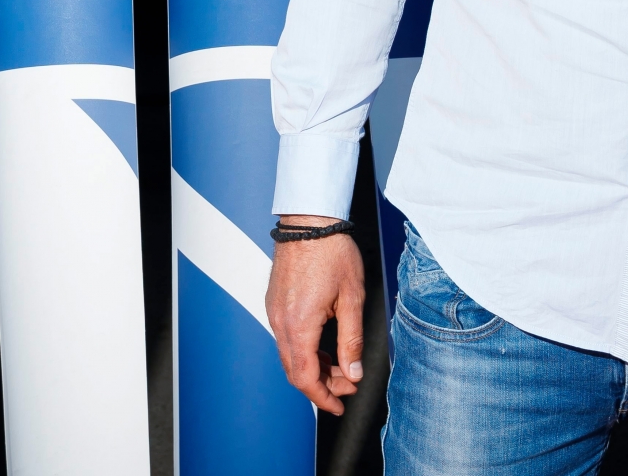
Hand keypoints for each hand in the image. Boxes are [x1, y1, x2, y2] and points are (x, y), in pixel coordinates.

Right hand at [265, 216, 365, 415]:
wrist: (309, 220)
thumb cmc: (333, 253)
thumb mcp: (352, 298)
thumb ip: (351, 340)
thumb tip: (353, 372)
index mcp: (300, 324)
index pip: (306, 377)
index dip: (323, 397)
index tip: (340, 406)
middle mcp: (280, 322)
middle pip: (295, 371)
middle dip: (321, 386)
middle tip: (348, 386)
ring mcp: (274, 312)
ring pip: (289, 356)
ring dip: (313, 369)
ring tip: (340, 368)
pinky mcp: (274, 304)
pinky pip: (286, 339)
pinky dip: (304, 352)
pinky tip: (323, 348)